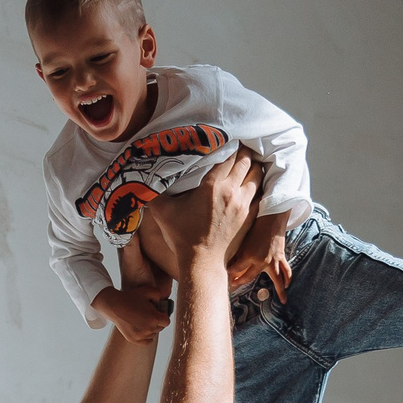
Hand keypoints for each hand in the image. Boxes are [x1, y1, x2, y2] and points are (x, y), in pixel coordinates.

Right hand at [93, 285, 171, 341]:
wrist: (114, 305)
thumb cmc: (130, 297)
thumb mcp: (147, 290)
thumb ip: (159, 294)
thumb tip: (161, 303)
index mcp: (154, 318)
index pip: (166, 321)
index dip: (163, 316)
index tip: (158, 312)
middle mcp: (149, 329)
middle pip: (160, 328)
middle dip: (157, 321)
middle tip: (149, 314)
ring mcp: (141, 335)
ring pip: (153, 334)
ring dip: (151, 328)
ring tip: (143, 320)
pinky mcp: (134, 339)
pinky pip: (147, 341)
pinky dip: (147, 337)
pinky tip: (143, 329)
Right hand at [146, 152, 258, 270]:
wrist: (201, 262)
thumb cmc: (182, 237)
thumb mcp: (162, 212)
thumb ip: (154, 192)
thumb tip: (142, 179)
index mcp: (211, 186)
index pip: (228, 154)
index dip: (228, 144)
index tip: (224, 140)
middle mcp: (231, 191)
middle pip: (245, 160)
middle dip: (243, 151)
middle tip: (237, 146)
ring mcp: (243, 204)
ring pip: (256, 174)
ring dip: (253, 165)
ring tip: (246, 161)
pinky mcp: (249, 215)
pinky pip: (260, 192)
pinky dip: (257, 183)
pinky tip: (252, 181)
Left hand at [226, 214, 291, 298]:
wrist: (272, 216)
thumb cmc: (255, 225)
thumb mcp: (243, 238)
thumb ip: (236, 252)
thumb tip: (227, 263)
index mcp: (249, 255)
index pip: (235, 269)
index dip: (228, 273)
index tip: (221, 277)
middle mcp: (261, 261)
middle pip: (249, 277)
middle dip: (239, 282)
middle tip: (232, 287)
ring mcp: (272, 261)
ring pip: (276, 279)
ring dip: (279, 290)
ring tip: (282, 300)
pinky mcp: (280, 257)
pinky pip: (285, 270)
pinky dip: (287, 278)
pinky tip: (287, 285)